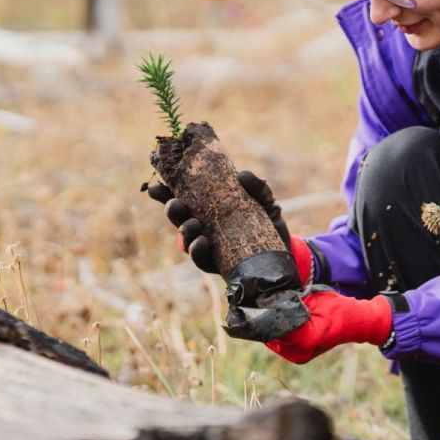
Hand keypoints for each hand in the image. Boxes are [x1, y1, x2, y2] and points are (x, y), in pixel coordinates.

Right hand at [144, 171, 311, 279]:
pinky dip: (197, 250)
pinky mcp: (216, 264)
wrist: (284, 253)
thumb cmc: (268, 224)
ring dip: (184, 229)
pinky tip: (201, 242)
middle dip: (171, 208)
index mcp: (209, 208)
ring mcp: (208, 245)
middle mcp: (204, 226)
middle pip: (179, 217)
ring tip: (192, 224)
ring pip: (186, 238)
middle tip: (174, 203)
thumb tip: (242, 175)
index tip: (155, 186)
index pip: (183, 197)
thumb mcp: (266, 202)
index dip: (166, 192)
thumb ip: (257, 188)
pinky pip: (200, 259)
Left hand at [265, 290, 392, 363]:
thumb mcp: (311, 299)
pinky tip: (286, 319)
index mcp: (303, 339)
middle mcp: (298, 352)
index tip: (262, 300)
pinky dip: (280, 331)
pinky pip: (280, 342)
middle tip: (268, 302)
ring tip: (280, 310)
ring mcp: (297, 357)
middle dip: (268, 318)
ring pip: (273, 338)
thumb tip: (265, 300)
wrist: (353, 323)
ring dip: (274, 324)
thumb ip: (288, 301)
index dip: (265, 311)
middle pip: (270, 332)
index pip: (273, 325)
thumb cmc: (335, 308)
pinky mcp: (297, 356)